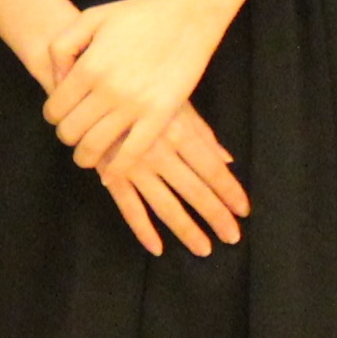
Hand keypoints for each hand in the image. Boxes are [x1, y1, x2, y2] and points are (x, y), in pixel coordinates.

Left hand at [40, 0, 225, 182]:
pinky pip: (132, 154)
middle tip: (74, 132)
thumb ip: (62, 46)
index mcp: (87, 68)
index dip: (53, 116)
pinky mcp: (160, 116)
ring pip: (95, 147)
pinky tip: (109, 174)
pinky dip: (116, 169)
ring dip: (85, 156)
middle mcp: (107, 90)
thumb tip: (56, 79)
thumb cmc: (137, 16)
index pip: (55, 109)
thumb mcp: (90, 18)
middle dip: (67, 136)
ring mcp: (134, 106)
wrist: (186, 17)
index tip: (61, 115)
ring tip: (87, 153)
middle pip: (71, 132)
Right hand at [94, 106, 251, 259]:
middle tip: (232, 236)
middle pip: (194, 190)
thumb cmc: (140, 93)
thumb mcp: (175, 103)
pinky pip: (128, 206)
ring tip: (203, 248)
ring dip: (185, 229)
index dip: (230, 191)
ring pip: (164, 205)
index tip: (243, 210)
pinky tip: (156, 248)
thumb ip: (202, 133)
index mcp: (179, 131)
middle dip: (216, 215)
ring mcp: (134, 165)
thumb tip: (227, 160)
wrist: (93, 88)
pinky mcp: (111, 173)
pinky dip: (142, 229)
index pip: (211, 169)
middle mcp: (159, 152)